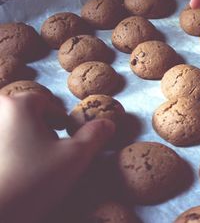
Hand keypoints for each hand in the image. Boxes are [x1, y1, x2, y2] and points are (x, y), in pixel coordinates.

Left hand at [0, 93, 114, 222]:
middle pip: (24, 112)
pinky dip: (10, 151)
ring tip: (35, 164)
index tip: (65, 133)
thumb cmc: (32, 181)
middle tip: (51, 150)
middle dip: (40, 128)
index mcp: (19, 105)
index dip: (59, 117)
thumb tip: (108, 123)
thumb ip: (95, 135)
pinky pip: (3, 143)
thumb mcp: (75, 156)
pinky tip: (18, 172)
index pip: (44, 101)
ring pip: (10, 128)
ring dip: (24, 140)